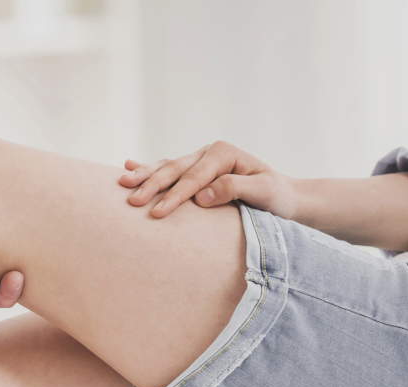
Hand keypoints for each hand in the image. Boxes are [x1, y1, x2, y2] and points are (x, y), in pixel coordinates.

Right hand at [118, 141, 298, 218]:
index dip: (175, 195)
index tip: (159, 213)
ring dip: (144, 176)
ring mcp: (199, 159)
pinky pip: (168, 168)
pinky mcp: (194, 170)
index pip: (194, 177)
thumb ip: (234, 189)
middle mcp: (209, 152)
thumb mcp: (264, 192)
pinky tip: (128, 165)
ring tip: (122, 183)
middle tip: (132, 201)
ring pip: (166, 167)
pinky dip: (147, 167)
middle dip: (152, 185)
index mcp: (224, 153)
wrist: (285, 197)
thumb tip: (201, 196)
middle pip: (174, 170)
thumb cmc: (276, 197)